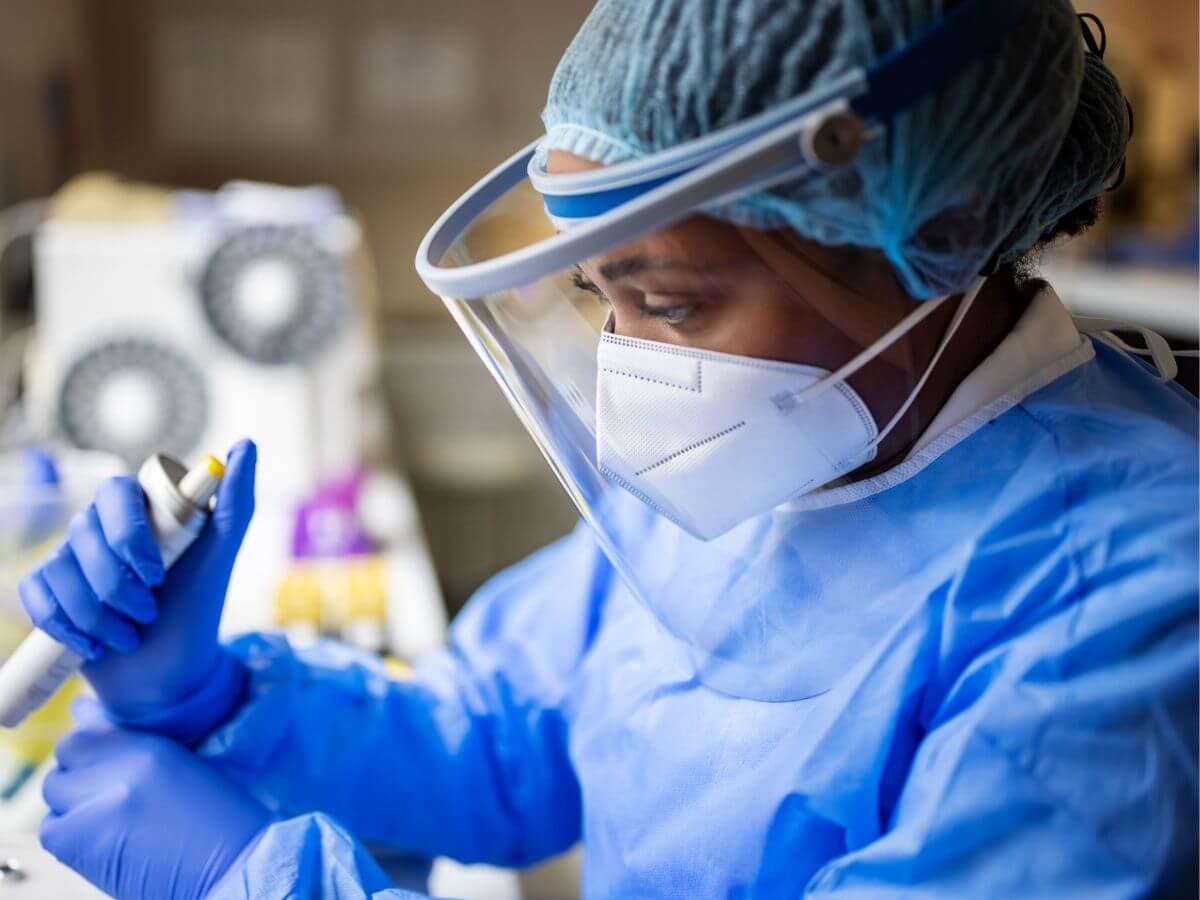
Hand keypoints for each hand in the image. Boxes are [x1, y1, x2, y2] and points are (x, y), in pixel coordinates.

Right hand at [19, 440, 256, 736]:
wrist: (169, 674)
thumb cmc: (197, 610)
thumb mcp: (221, 557)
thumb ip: (236, 502)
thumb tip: (246, 445)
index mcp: (140, 510)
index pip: (115, 492)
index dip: (129, 534)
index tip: (158, 573)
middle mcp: (101, 527)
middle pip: (84, 535)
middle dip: (117, 585)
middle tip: (149, 612)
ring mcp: (70, 558)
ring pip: (60, 571)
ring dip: (98, 615)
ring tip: (130, 635)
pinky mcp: (48, 591)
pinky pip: (36, 595)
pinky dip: (66, 626)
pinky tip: (94, 646)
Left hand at [40, 700, 269, 899]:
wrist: (234, 870)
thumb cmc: (219, 822)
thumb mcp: (183, 767)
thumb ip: (130, 741)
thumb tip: (82, 711)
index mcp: (151, 747)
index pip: (88, 730)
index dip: (93, 748)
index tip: (105, 763)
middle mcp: (120, 771)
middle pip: (66, 756)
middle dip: (80, 772)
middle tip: (107, 795)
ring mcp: (96, 808)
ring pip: (53, 793)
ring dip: (71, 803)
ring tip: (105, 820)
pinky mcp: (80, 844)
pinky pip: (51, 830)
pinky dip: (67, 834)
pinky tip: (99, 842)